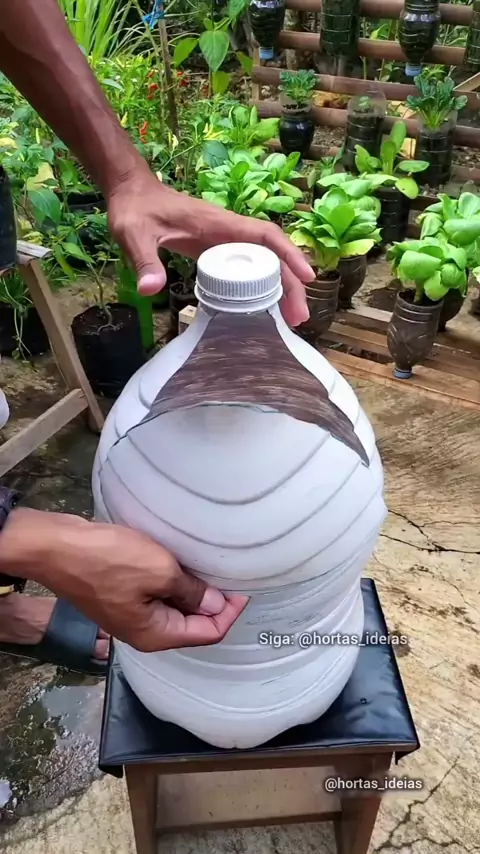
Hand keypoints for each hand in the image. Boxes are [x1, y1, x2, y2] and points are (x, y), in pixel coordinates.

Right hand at [2, 509, 247, 651]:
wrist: (58, 547)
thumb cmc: (109, 560)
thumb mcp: (160, 572)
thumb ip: (192, 592)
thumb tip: (216, 605)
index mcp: (156, 635)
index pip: (208, 633)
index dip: (230, 613)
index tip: (244, 589)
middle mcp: (144, 632)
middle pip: (192, 625)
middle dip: (214, 603)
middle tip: (232, 576)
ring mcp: (130, 615)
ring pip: (175, 608)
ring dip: (193, 591)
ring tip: (210, 567)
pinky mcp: (121, 596)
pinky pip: (157, 595)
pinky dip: (173, 583)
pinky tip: (180, 563)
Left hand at [107, 167, 313, 326]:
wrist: (131, 193)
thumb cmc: (135, 209)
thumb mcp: (134, 234)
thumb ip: (144, 259)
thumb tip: (150, 289)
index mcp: (218, 223)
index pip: (264, 235)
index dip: (289, 254)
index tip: (307, 278)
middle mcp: (228, 231)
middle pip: (270, 255)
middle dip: (290, 283)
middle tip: (298, 317)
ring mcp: (223, 240)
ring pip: (262, 262)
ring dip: (279, 287)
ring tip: (290, 318)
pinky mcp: (216, 249)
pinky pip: (247, 267)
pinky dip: (261, 286)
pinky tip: (264, 307)